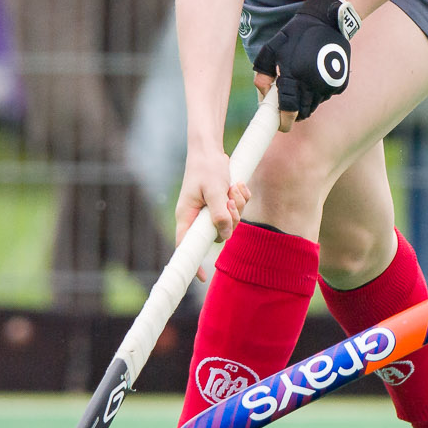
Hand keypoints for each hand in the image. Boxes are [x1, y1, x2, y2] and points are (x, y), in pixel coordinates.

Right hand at [175, 147, 249, 263]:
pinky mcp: (221, 203)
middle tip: (231, 200)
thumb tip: (226, 234)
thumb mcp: (214, 190)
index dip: (192, 263)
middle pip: (218, 234)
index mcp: (187, 216)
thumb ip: (219, 213)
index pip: (186, 246)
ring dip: (238, 206)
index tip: (202, 278)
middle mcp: (197, 217)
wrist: (210, 149)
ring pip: (231, 222)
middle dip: (231, 219)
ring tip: (234, 187)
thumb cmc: (206, 167)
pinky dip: (241, 199)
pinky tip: (237, 184)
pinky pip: (236, 211)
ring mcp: (209, 211)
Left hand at [251, 0, 352, 127]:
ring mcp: (329, 84)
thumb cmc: (295, 35)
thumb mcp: (272, 49)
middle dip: (295, 113)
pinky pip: (326, 97)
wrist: (326, 21)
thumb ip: (262, 74)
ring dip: (306, 102)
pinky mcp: (340, 83)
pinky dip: (319, 93)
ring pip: (315, 105)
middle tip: (288, 106)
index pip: (289, 109)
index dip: (284, 121)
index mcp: (294, 75)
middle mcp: (313, 83)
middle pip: (303, 112)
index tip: (281, 126)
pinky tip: (315, 77)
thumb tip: (263, 96)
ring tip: (301, 85)